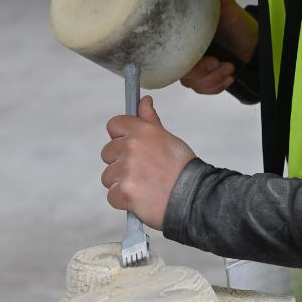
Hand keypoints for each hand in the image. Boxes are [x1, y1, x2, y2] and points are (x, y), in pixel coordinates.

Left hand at [101, 96, 194, 229]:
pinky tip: (140, 199)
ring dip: (121, 183)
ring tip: (143, 186)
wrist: (194, 196)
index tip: (130, 147)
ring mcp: (126, 170)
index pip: (114, 125)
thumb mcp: (167, 138)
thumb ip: (149, 120)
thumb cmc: (183, 168)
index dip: (120, 137)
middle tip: (142, 171)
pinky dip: (123, 200)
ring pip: (108, 176)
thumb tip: (144, 101)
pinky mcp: (124, 192)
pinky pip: (111, 195)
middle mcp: (131, 147)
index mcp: (142, 131)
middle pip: (107, 153)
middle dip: (120, 163)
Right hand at [180, 0, 257, 95]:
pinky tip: (228, 78)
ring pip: (195, 84)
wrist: (252, 43)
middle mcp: (188, 52)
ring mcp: (196, 66)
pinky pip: (203, 90)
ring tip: (231, 69)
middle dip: (207, 75)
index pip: (177, 57)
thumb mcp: (230, 10)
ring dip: (214, 81)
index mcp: (188, 36)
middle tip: (227, 65)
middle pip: (186, 75)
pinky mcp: (204, 77)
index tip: (213, 61)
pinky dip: (217, 87)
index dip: (194, 65)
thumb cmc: (239, 25)